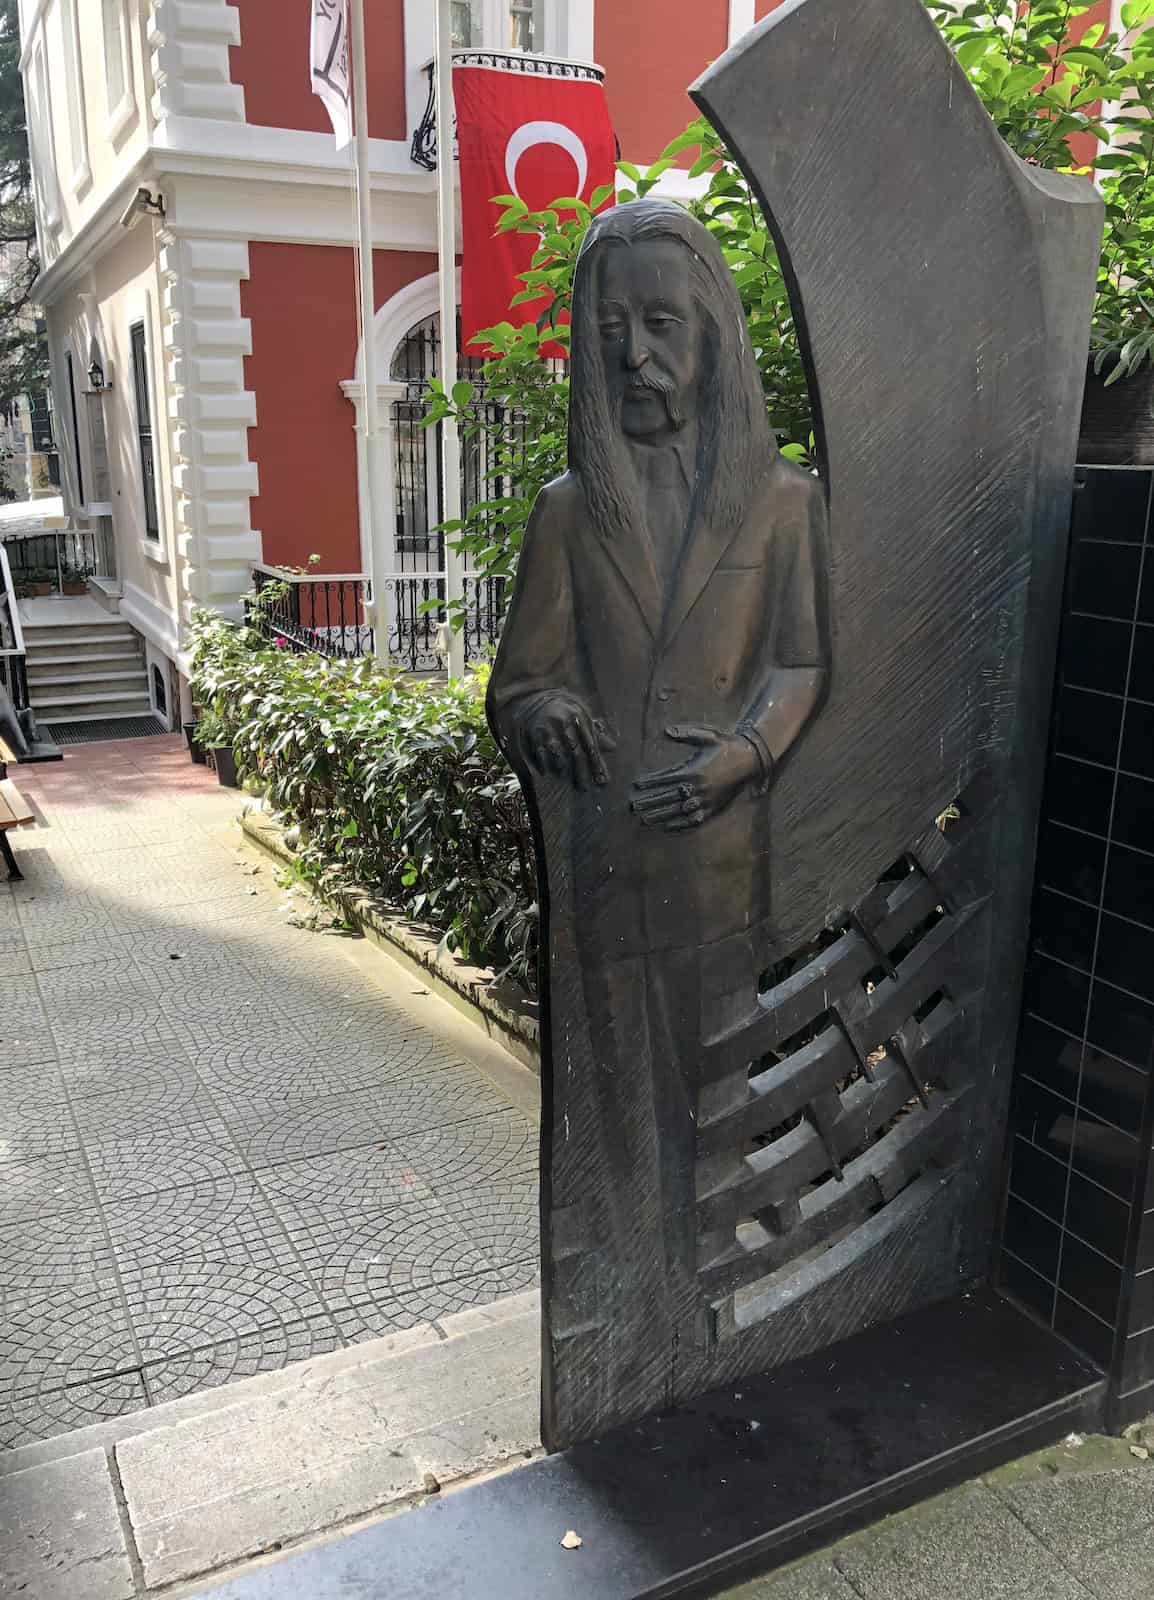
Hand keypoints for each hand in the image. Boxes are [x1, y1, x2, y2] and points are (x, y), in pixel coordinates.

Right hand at [520, 694, 609, 788]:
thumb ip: (595, 733)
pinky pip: (540, 753)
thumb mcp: (581, 716)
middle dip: (581, 772)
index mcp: (579, 718)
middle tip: (585, 788)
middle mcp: (564, 723)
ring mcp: (548, 728)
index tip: (602, 781)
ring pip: (558, 754)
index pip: (590, 745)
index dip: (597, 765)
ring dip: (563, 769)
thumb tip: (612, 747)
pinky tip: (548, 773)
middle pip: (575, 752)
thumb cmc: (563, 710)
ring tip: (567, 779)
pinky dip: (545, 764)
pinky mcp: (533, 733)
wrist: (535, 696)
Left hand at [631, 724, 760, 829]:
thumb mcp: (708, 736)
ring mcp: (706, 801)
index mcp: (694, 771)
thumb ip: (686, 734)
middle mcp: (699, 788)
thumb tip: (666, 731)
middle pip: (669, 798)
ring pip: (679, 811)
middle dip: (650, 802)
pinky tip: (667, 827)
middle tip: (633, 807)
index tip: (636, 785)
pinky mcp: (714, 809)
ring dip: (660, 816)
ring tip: (644, 819)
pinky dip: (680, 825)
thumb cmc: (727, 746)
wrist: (751, 760)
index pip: (666, 779)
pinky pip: (695, 820)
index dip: (650, 783)